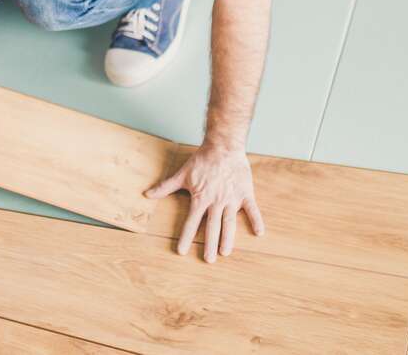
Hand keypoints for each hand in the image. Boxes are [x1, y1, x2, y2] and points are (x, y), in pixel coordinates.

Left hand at [145, 143, 264, 262]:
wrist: (223, 146)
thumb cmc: (202, 160)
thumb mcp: (182, 174)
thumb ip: (165, 187)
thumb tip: (147, 194)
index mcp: (200, 198)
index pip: (191, 222)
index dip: (185, 237)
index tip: (182, 251)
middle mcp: (216, 201)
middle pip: (212, 227)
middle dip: (209, 244)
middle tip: (208, 260)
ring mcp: (231, 198)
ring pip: (229, 222)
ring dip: (228, 238)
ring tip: (226, 252)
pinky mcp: (244, 193)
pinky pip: (252, 209)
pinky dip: (256, 220)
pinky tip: (259, 233)